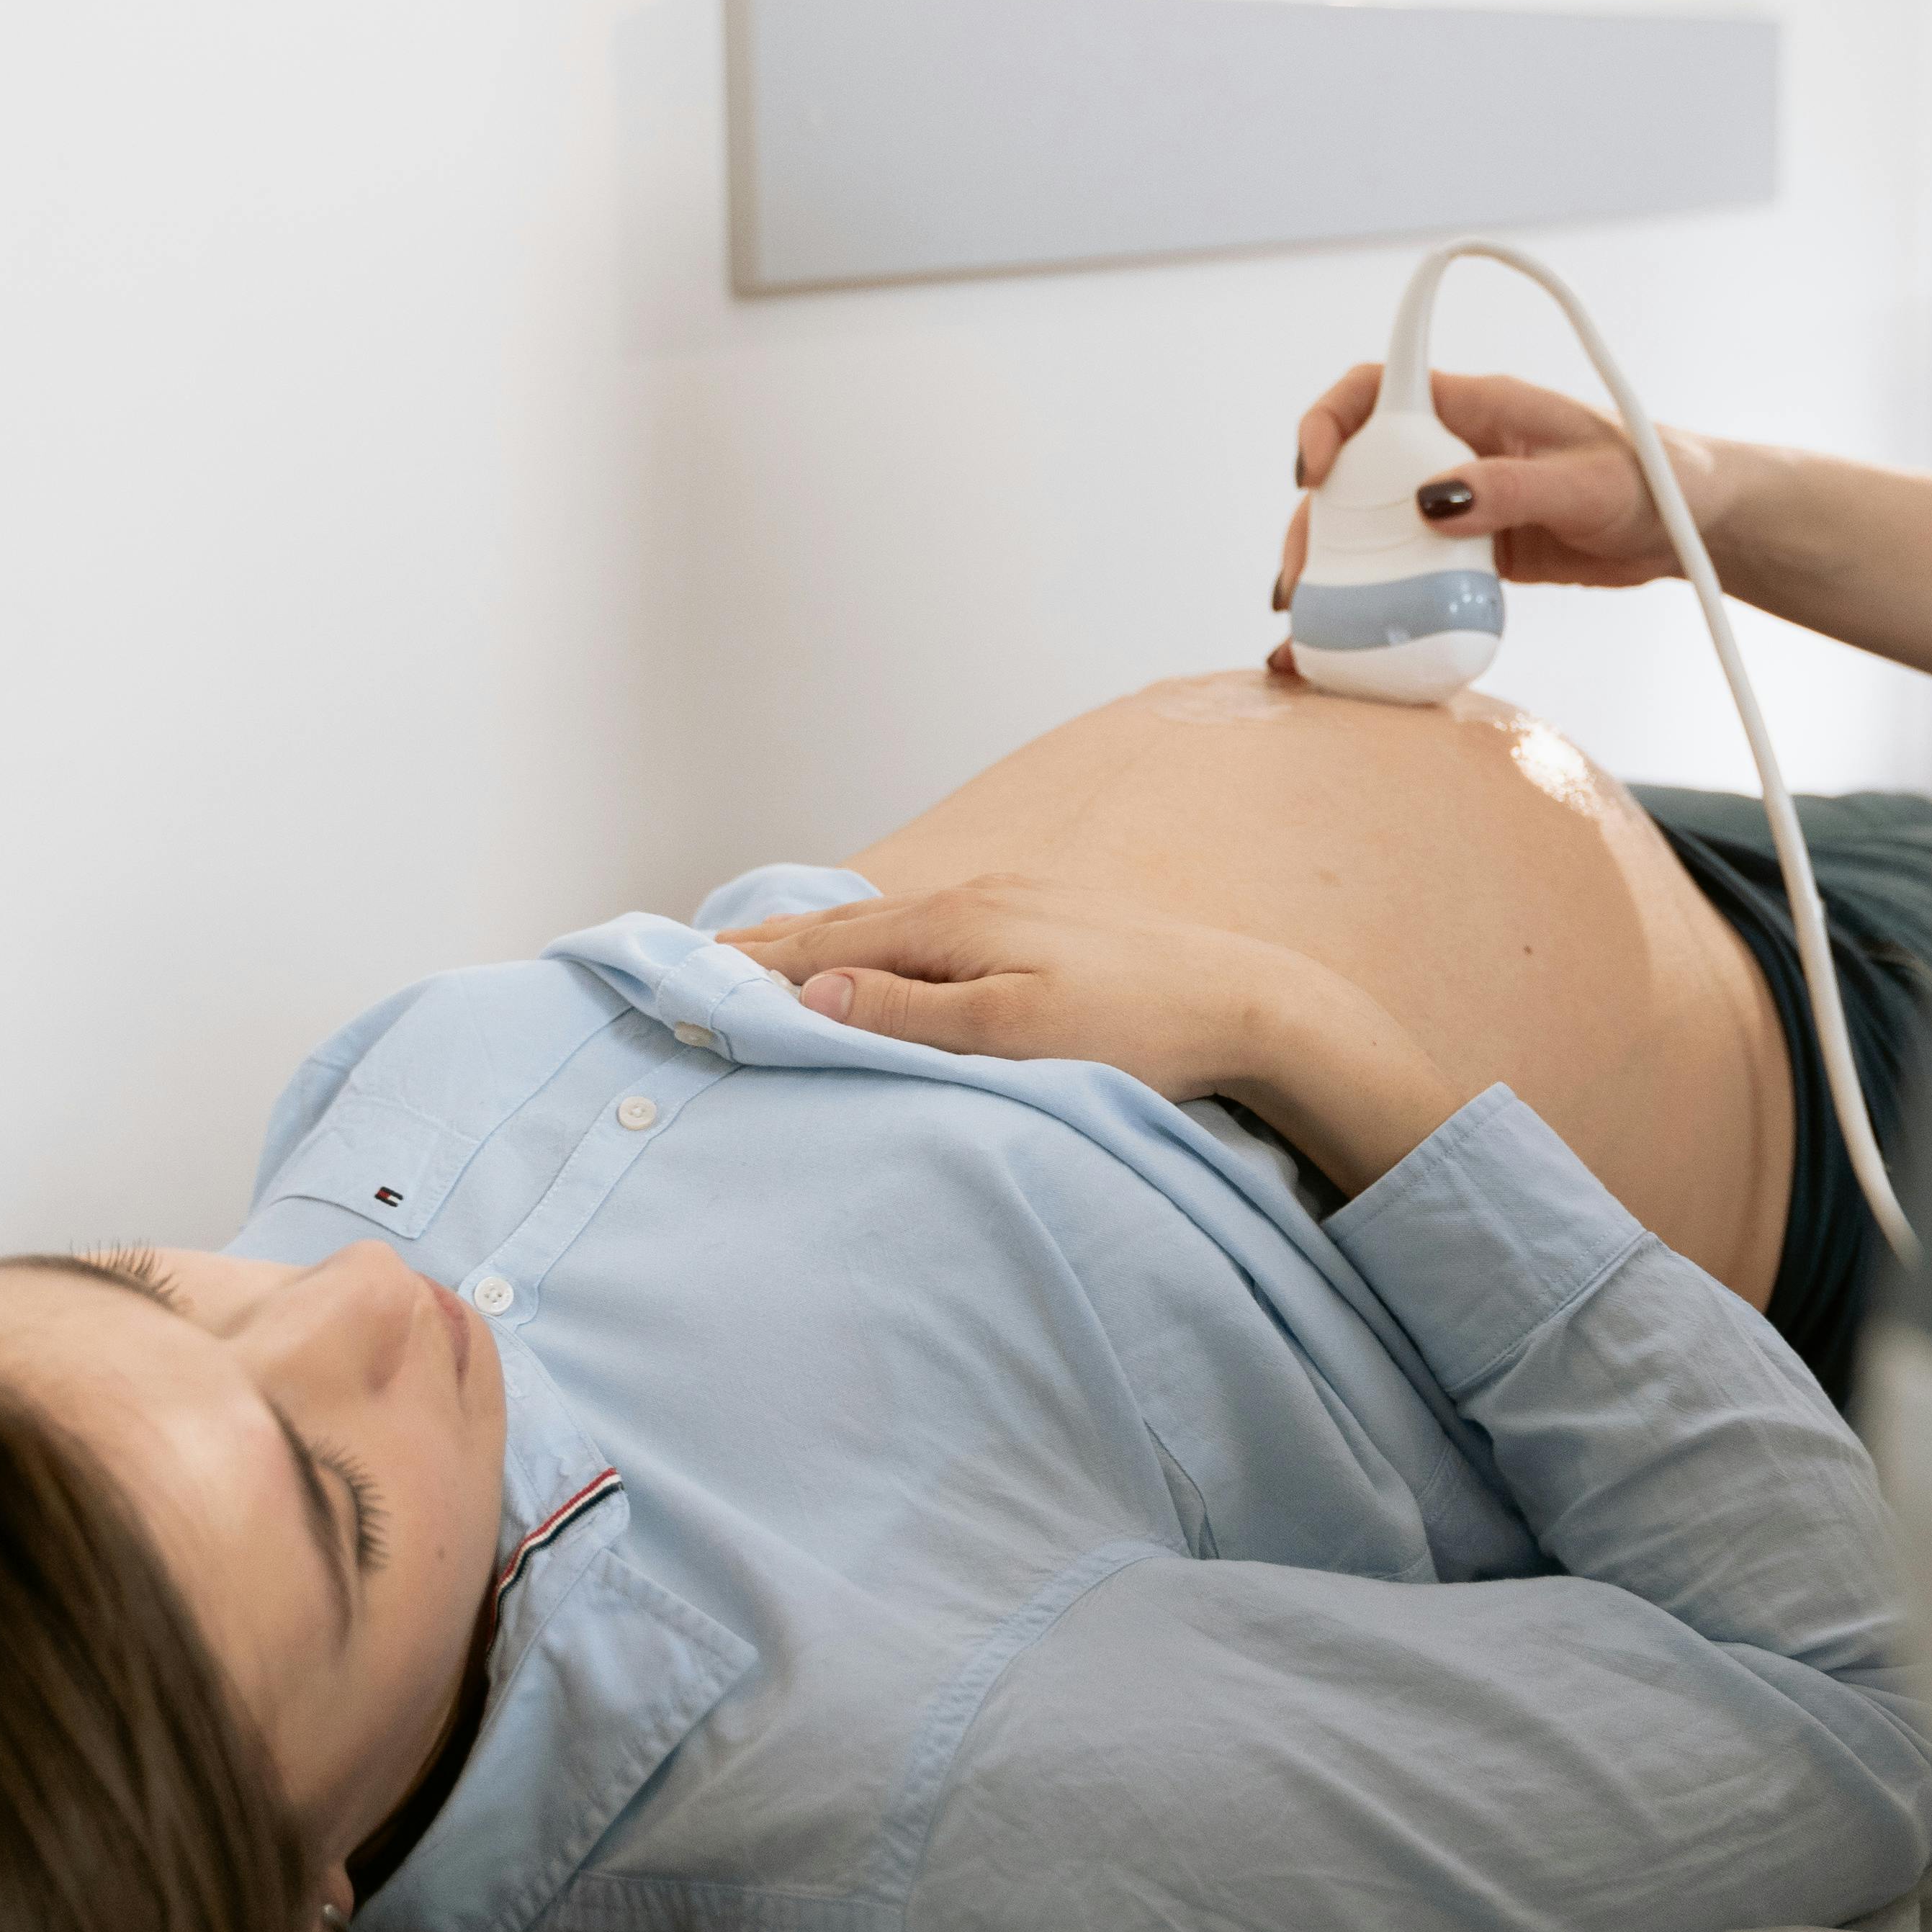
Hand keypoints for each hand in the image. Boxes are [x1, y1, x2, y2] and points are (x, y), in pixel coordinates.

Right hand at [717, 876, 1297, 1104]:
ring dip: (819, 936)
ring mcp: (1010, 901)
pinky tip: (873, 948)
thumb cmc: (1135, 1030)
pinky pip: (927, 923)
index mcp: (956, 924)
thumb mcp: (1014, 1035)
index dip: (754, 962)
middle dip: (769, 939)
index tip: (686, 970)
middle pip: (848, 923)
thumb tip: (815, 994)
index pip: (827, 947)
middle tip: (695, 950)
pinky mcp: (1041, 918)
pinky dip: (875, 937)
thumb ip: (911, 1013)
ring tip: (764, 948)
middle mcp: (974, 896)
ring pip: (887, 920)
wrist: (1245, 1002)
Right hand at [1272, 364, 1733, 615]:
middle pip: (1352, 473)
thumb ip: (1510, 488)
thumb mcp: (1586, 485)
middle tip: (1299, 580)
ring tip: (1307, 625)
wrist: (1690, 528)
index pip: (1374, 388)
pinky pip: (1406, 572)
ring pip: (1370, 528)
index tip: (1312, 470)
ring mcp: (1456, 503)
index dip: (1328, 419)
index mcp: (1474, 406)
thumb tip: (1429, 503)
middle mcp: (1450, 449)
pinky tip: (1350, 646)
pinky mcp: (1469, 552)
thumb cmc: (1654, 481)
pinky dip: (1375, 604)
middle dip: (1314, 522)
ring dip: (1334, 571)